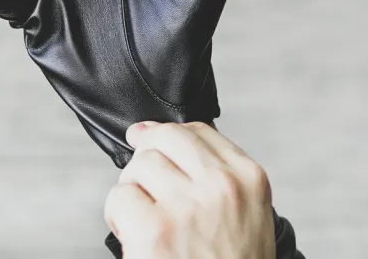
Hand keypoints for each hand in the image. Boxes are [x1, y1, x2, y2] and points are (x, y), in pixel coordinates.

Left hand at [104, 122, 275, 258]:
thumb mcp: (246, 216)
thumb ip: (217, 179)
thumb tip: (158, 139)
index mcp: (248, 180)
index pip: (198, 132)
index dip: (165, 133)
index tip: (147, 136)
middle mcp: (221, 186)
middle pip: (164, 139)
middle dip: (145, 156)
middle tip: (141, 181)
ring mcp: (187, 206)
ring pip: (138, 166)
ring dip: (132, 191)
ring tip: (143, 219)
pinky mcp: (154, 230)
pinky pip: (120, 197)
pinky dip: (118, 216)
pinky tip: (132, 235)